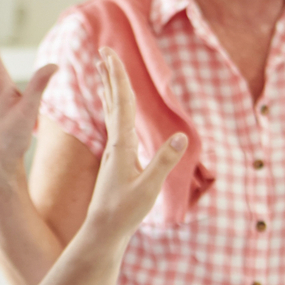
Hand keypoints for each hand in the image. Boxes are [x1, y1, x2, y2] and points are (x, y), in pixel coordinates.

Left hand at [77, 48, 185, 244]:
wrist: (103, 232)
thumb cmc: (124, 212)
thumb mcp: (148, 188)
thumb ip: (164, 162)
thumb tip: (182, 136)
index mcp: (122, 146)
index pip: (122, 104)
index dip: (118, 78)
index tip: (109, 54)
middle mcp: (115, 145)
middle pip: (113, 102)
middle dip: (110, 76)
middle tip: (103, 51)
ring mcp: (114, 152)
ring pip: (111, 113)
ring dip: (109, 89)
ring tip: (103, 70)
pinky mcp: (116, 161)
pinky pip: (115, 127)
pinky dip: (114, 111)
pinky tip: (113, 109)